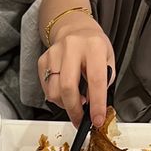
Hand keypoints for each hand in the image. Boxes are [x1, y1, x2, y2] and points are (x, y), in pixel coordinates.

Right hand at [37, 12, 114, 127]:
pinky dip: (56, 97)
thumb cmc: (93, 47)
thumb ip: (104, 81)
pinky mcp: (43, 60)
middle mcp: (72, 47)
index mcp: (93, 47)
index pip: (95, 80)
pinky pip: (46, 88)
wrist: (74, 29)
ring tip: (74, 102)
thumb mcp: (108, 59)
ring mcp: (54, 54)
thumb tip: (93, 105)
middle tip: (80, 120)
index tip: (97, 120)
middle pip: (68, 87)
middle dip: (74, 110)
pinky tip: (64, 92)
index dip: (96, 104)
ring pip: (54, 91)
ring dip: (64, 104)